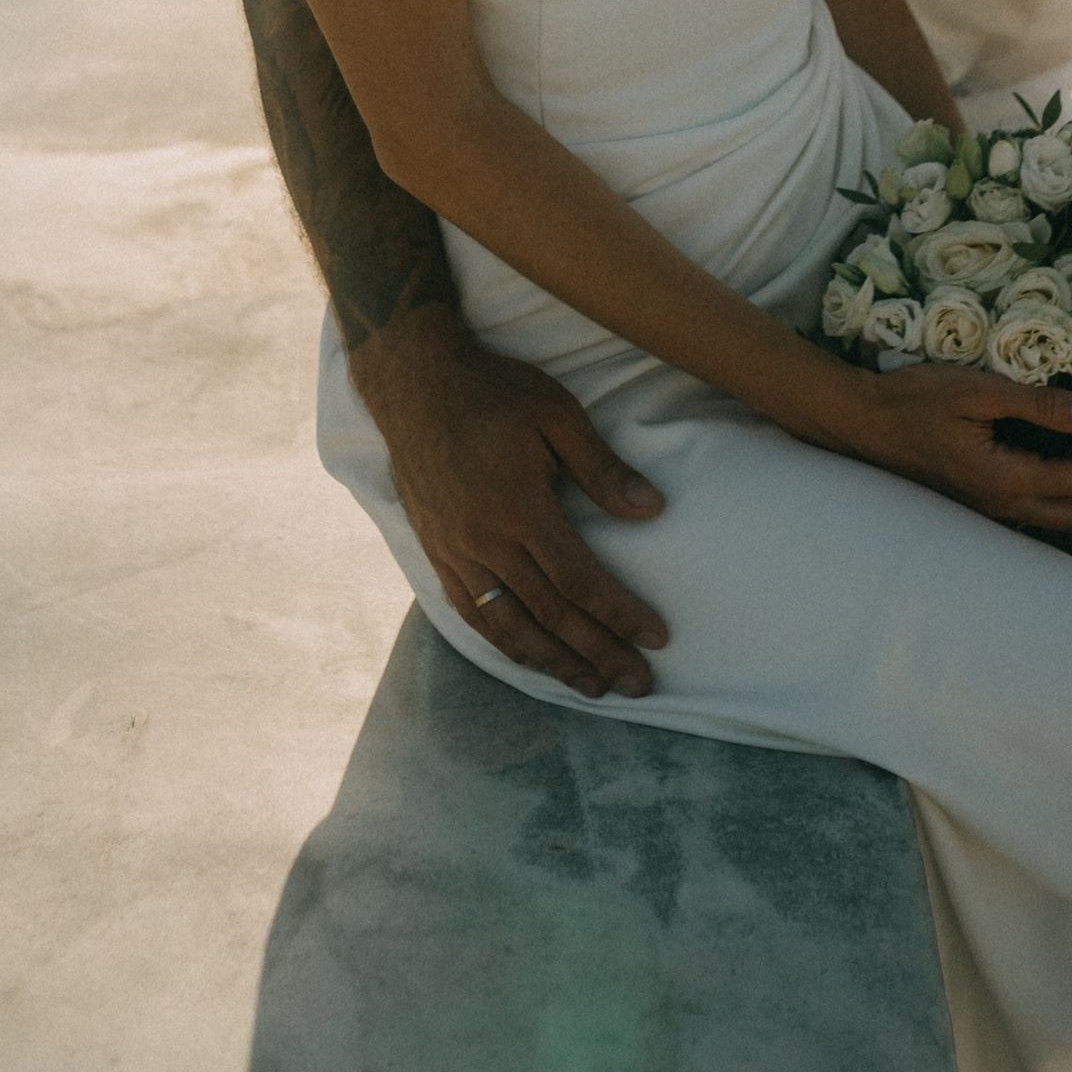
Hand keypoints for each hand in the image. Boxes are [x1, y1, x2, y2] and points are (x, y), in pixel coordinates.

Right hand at [350, 305, 671, 697]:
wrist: (414, 385)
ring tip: (593, 686)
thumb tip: (652, 510)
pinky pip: (473, 614)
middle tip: (638, 684)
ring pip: (509, 626)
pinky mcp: (436, 554)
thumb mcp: (555, 412)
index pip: (578, 579)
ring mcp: (456, 552)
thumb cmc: (492, 392)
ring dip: (555, 662)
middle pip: (550, 614)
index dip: (619, 614)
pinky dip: (506, 644)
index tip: (657, 638)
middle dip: (598, 653)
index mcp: (519, 507)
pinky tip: (531, 657)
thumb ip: (601, 466)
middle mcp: (485, 540)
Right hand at [834, 361, 1071, 537]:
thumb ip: (1038, 406)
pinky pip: (1035, 513)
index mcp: (1006, 479)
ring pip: (1057, 521)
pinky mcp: (976, 501)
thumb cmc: (914, 399)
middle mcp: (1001, 506)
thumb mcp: (979, 391)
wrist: (859, 422)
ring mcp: (986, 509)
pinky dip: (1067, 506)